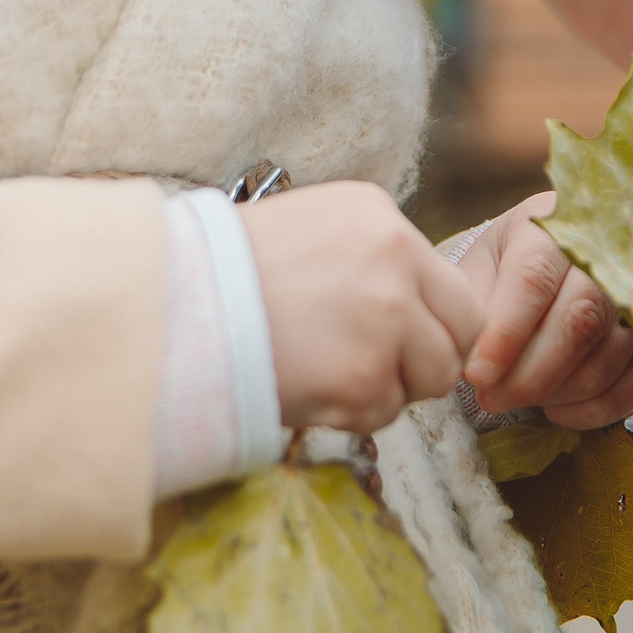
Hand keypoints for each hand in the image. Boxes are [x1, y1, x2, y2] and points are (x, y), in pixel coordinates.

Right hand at [240, 183, 483, 433]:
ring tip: (329, 375)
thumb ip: (371, 260)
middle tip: (379, 371)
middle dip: (428, 360)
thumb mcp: (310, 229)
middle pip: (461, 334)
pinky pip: (384, 414)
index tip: (404, 341)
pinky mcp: (363, 377)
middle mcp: (395, 259)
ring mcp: (384, 319)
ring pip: (431, 379)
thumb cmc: (227, 273)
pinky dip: (350, 414)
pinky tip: (307, 389)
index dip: (433, 325)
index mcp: (381, 218)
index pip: (453, 287)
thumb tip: (415, 307)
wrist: (171, 305)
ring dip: (389, 389)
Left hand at [450, 193, 632, 428]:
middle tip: (491, 398)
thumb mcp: (484, 265)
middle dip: (528, 375)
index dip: (505, 333)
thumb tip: (470, 358)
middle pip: (578, 322)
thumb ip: (474, 305)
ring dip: (554, 394)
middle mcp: (611, 256)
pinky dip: (589, 411)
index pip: (535, 279)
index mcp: (557, 227)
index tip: (477, 374)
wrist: (563, 256)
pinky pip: (632, 388)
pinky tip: (554, 408)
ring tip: (514, 399)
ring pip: (604, 360)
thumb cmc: (514, 262)